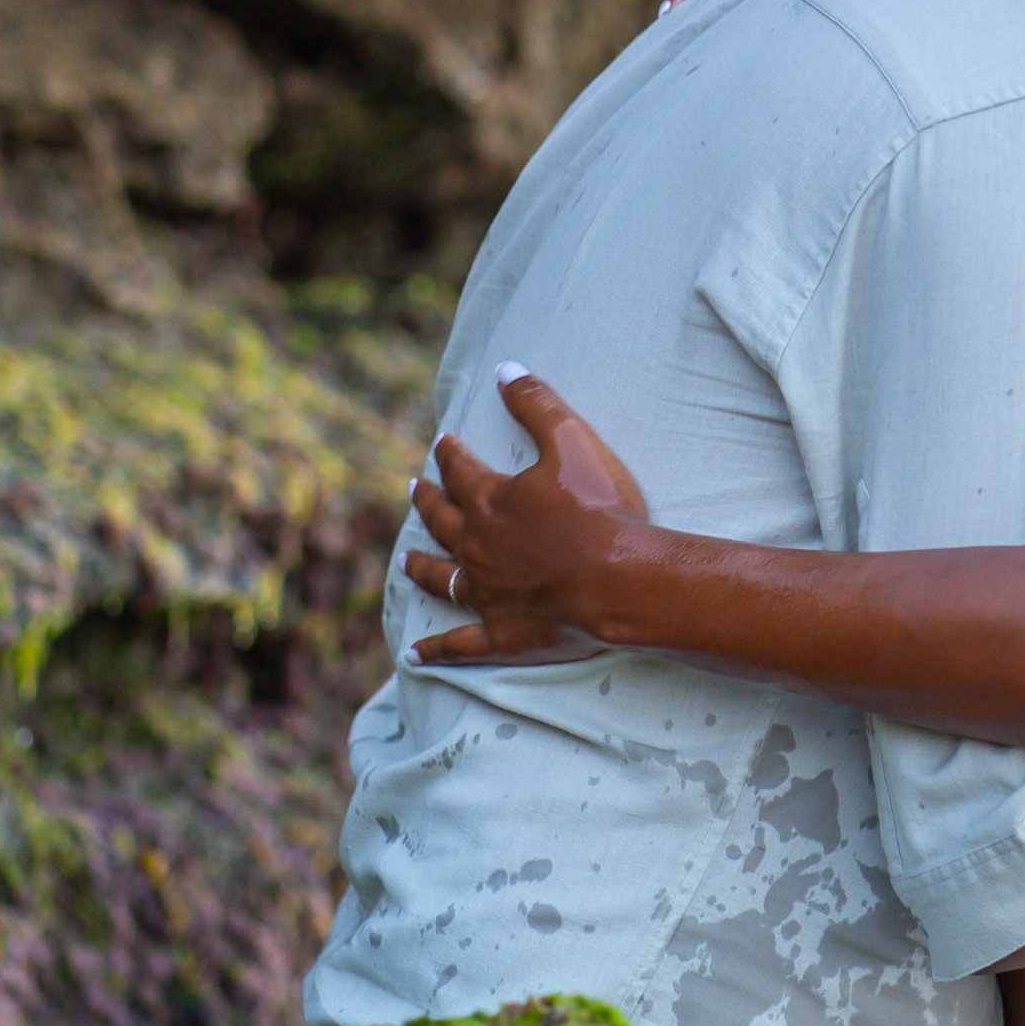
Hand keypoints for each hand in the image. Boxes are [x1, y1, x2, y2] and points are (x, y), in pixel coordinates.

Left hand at [402, 373, 650, 660]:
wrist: (619, 579)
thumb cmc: (599, 509)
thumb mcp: (571, 441)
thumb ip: (536, 404)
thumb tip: (506, 369)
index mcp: (490, 501)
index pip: (460, 471)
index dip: (450, 454)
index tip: (442, 443)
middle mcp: (476, 547)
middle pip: (442, 521)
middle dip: (428, 502)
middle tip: (414, 490)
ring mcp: (485, 593)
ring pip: (440, 577)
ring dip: (421, 566)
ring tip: (405, 560)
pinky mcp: (501, 633)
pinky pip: (459, 644)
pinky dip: (435, 651)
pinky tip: (414, 656)